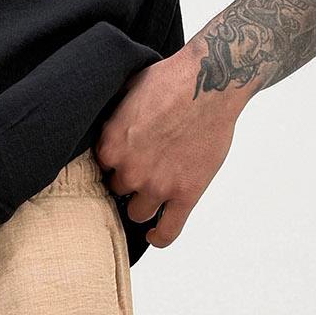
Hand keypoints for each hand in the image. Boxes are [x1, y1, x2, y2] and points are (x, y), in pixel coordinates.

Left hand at [94, 45, 247, 247]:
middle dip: (130, 180)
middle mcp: (131, 171)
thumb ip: (113, 117)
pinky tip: (154, 234)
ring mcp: (158, 186)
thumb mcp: (128, 89)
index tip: (127, 156)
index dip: (116, 162)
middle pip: (120, 191)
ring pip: (138, 212)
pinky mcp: (185, 195)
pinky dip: (159, 236)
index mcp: (112, 146)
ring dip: (144, 203)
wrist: (212, 81)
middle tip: (148, 164)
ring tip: (156, 187)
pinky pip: (168, 231)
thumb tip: (103, 123)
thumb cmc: (173, 78)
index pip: (102, 169)